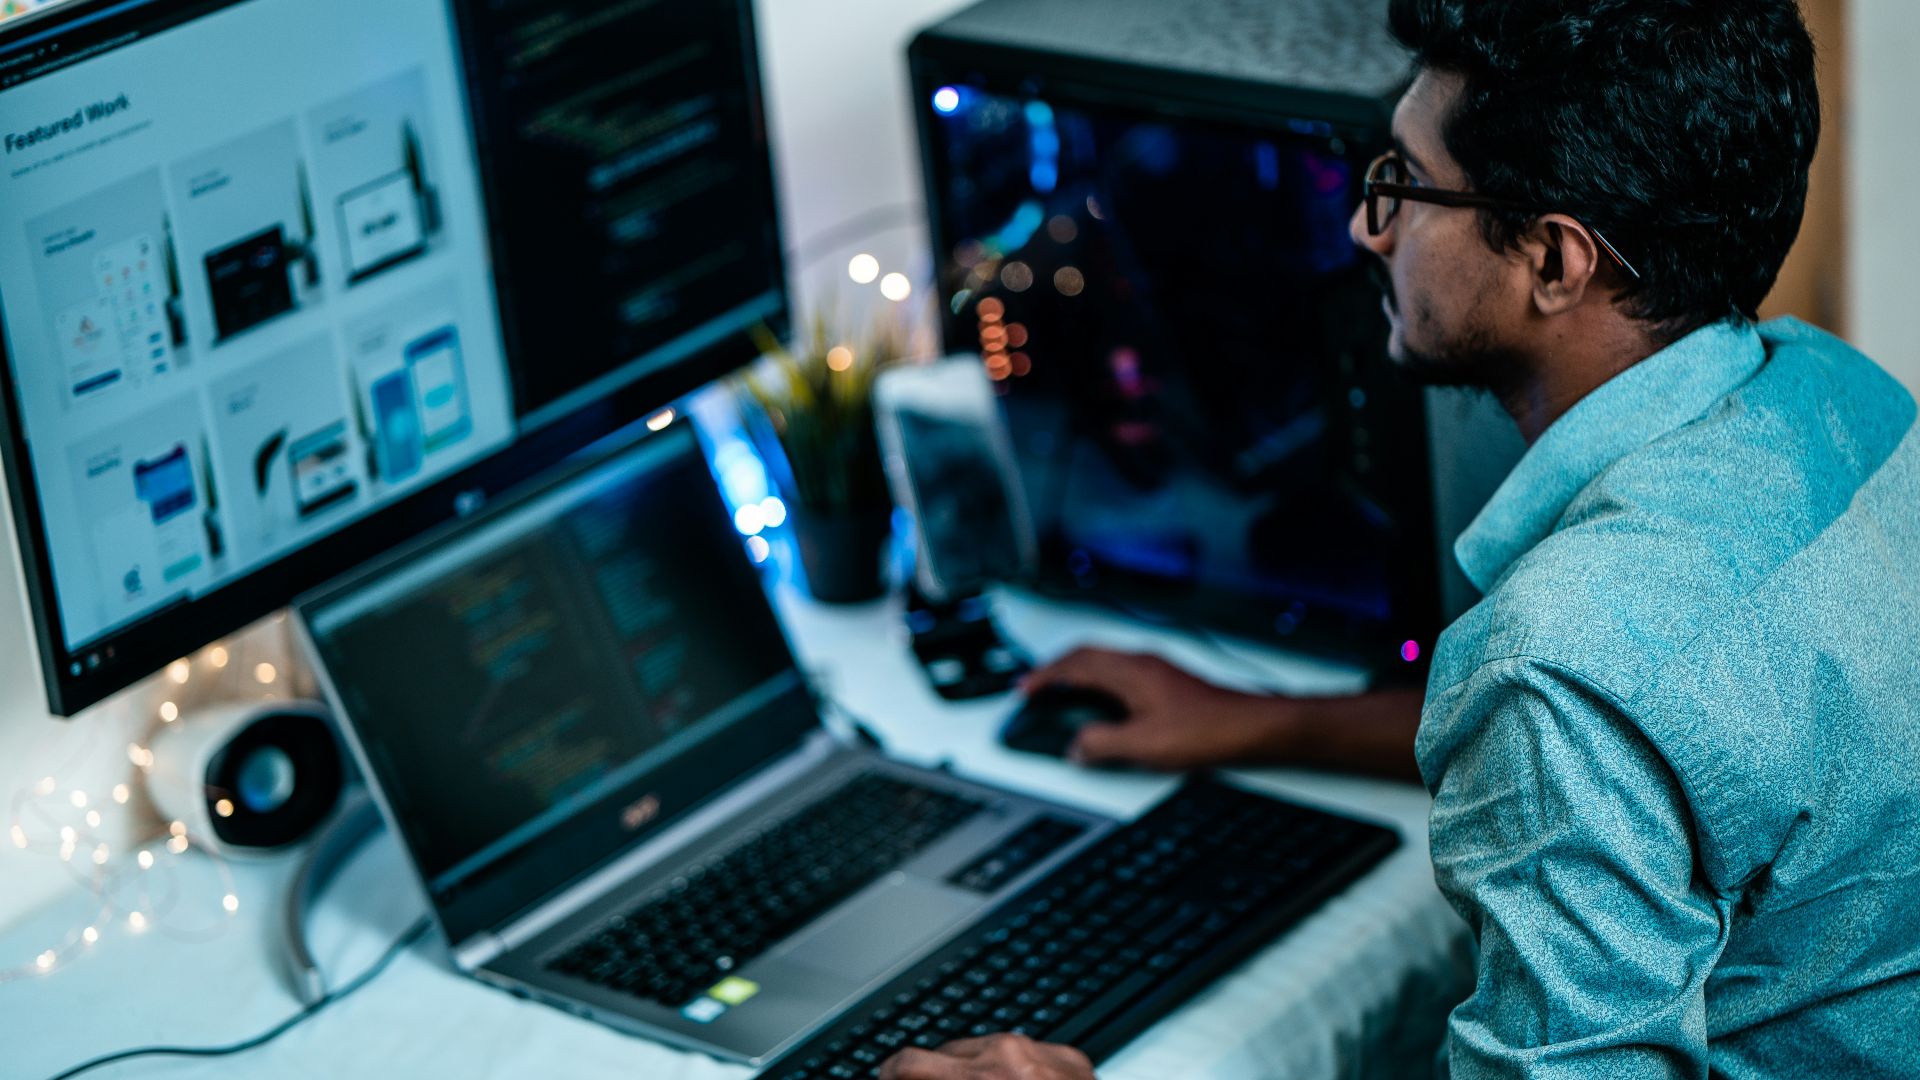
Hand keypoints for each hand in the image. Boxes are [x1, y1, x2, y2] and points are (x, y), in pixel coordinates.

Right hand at [877, 1034, 1094, 1078]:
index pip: (910, 1064)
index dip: (891, 1075)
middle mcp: (1010, 1055)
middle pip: (943, 1051)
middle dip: (931, 1076)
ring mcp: (1044, 1050)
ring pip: (983, 1048)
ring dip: (970, 1072)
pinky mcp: (1071, 1055)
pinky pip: (1026, 1052)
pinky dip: (1013, 1072)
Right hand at [1021, 647, 1292, 770]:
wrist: (1251, 726)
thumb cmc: (1208, 730)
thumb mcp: (1144, 745)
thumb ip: (1102, 745)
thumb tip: (1076, 746)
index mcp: (1130, 672)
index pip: (1075, 665)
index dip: (1044, 676)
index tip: (1025, 689)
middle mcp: (1142, 662)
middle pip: (1087, 654)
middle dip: (1056, 668)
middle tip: (1035, 685)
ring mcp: (1157, 668)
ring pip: (1105, 660)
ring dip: (1078, 672)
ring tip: (1061, 690)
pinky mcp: (1168, 679)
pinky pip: (1121, 669)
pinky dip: (1100, 679)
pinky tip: (1103, 700)